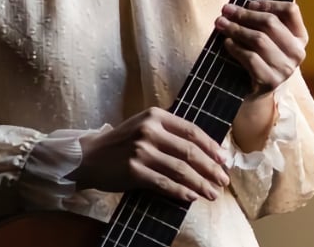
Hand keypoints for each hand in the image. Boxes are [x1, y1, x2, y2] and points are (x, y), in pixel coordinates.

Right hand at [69, 107, 228, 202]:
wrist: (89, 156)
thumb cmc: (121, 143)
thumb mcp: (144, 126)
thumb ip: (169, 132)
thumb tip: (204, 150)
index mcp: (155, 116)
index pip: (191, 130)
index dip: (211, 146)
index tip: (224, 159)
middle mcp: (149, 130)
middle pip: (189, 151)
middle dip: (210, 168)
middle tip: (223, 180)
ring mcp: (141, 151)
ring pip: (180, 169)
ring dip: (200, 183)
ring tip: (212, 193)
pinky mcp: (133, 170)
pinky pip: (164, 183)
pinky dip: (181, 191)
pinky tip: (192, 196)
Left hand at [214, 0, 308, 95]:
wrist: (251, 92)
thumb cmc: (255, 54)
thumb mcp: (253, 29)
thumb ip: (246, 3)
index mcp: (300, 36)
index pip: (290, 10)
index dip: (268, 3)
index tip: (248, 3)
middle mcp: (298, 52)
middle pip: (271, 23)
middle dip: (244, 14)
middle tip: (225, 10)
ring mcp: (286, 69)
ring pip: (259, 40)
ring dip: (236, 29)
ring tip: (220, 24)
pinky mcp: (271, 81)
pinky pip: (251, 58)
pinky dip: (236, 48)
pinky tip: (227, 43)